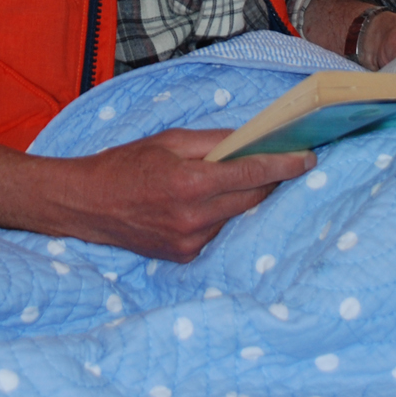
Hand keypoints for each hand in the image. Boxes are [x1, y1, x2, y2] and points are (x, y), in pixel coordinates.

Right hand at [0, 129, 313, 261]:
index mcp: (190, 183)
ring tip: (227, 179)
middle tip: (283, 161)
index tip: (309, 158)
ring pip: (236, 216)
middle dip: (269, 180)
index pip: (253, 174)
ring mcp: (190, 242)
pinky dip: (220, 215)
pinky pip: (217, 231)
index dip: (286, 165)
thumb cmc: (125, 165)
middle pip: (253, 200)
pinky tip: (203, 202)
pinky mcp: (185, 256)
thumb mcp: (168, 141)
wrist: (86, 204)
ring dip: (241, 198)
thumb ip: (214, 142)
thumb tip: (251, 141)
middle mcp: (194, 218)